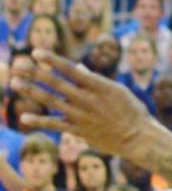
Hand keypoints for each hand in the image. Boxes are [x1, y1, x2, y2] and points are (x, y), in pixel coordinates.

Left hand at [15, 53, 151, 158]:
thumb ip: (94, 80)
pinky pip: (54, 124)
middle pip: (56, 83)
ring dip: (31, 91)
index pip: (70, 69)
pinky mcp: (78, 130)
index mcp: (98, 85)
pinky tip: (24, 117)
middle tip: (18, 64)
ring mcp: (81, 115)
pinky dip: (38, 120)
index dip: (52, 60)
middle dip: (35, 73)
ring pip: (51, 100)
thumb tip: (79, 69)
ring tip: (15, 83)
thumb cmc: (131, 110)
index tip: (36, 52)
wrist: (138, 137)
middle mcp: (87, 98)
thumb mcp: (117, 90)